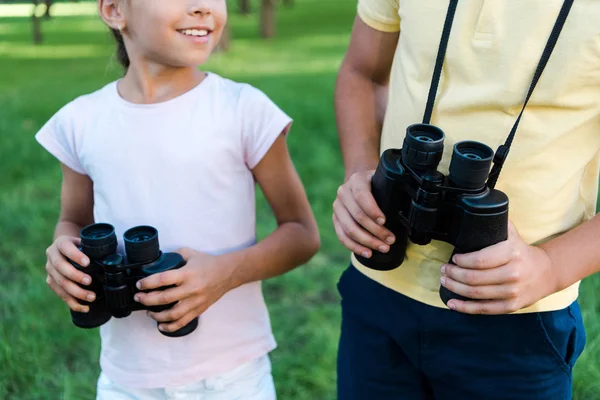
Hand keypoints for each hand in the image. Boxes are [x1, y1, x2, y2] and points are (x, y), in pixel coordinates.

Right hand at [45, 236, 95, 312]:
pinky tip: (84, 307)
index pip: (66, 248)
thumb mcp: (84, 241)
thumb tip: (113, 256)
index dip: (76, 256)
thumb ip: (93, 247)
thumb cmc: (80, 245)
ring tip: (91, 297)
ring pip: (60, 283)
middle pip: (60, 267)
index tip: (87, 262)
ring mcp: (50, 269)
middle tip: (90, 281)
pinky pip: (60, 294)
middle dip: (75, 276)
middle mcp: (52, 256)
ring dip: (76, 292)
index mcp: (61, 243)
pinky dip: (72, 302)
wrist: (64, 247)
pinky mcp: (51, 281)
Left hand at [134, 248, 233, 332]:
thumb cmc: (208, 263)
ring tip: (148, 312)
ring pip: (172, 314)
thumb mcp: (190, 254)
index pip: (162, 279)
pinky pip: (182, 322)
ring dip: (156, 315)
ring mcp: (195, 301)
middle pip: (164, 298)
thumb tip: (159, 260)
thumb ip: (175, 256)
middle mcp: (191, 289)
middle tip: (138, 298)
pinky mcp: (199, 310)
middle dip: (146, 299)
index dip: (148, 283)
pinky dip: (170, 326)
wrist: (228, 273)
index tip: (139, 285)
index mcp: (187, 273)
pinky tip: (161, 325)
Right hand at [333, 170, 395, 257]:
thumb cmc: (378, 185)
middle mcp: (343, 192)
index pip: (361, 195)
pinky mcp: (335, 219)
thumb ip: (391, 192)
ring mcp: (337, 207)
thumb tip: (408, 210)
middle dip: (375, 230)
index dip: (372, 210)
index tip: (384, 221)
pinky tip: (368, 252)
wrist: (361, 184)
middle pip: (357, 215)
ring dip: (367, 241)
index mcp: (356, 180)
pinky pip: (342, 236)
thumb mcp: (385, 182)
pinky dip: (355, 247)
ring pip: (349, 228)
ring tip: (383, 248)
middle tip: (390, 240)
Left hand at [440, 221, 558, 314]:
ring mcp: (512, 292)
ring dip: (455, 288)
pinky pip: (483, 309)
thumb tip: (476, 207)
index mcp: (511, 254)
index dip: (462, 261)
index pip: (480, 260)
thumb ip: (496, 222)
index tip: (453, 258)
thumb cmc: (521, 252)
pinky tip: (452, 303)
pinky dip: (464, 307)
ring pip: (476, 293)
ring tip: (445, 280)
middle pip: (474, 278)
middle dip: (453, 274)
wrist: (546, 273)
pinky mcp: (510, 306)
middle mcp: (513, 274)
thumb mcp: (511, 233)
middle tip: (444, 269)